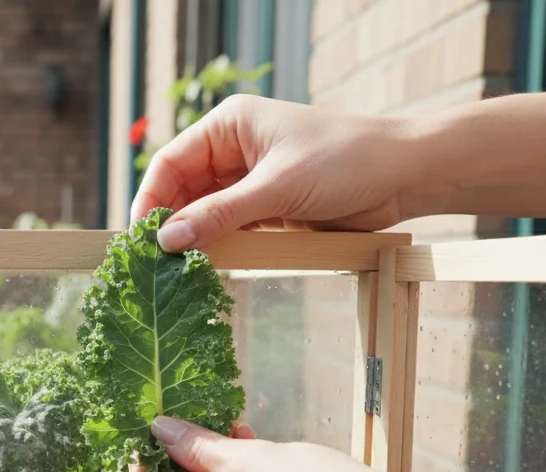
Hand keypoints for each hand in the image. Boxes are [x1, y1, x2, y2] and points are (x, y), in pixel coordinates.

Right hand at [130, 95, 438, 251]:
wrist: (406, 175)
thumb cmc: (346, 160)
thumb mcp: (276, 188)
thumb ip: (219, 216)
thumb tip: (168, 240)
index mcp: (229, 127)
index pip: (171, 162)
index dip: (150, 199)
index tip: (140, 238)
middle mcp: (234, 151)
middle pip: (183, 191)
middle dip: (170, 224)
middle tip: (155, 263)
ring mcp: (251, 182)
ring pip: (205, 214)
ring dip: (194, 240)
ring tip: (177, 271)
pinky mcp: (269, 209)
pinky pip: (232, 230)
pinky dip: (219, 249)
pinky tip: (208, 269)